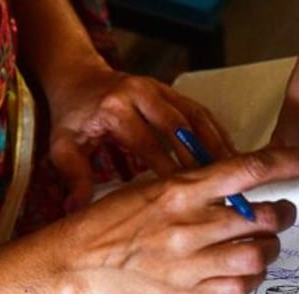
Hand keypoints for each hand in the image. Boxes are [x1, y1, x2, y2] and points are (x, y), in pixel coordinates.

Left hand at [46, 65, 233, 211]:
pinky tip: (231, 158)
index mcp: (114, 107)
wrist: (79, 78)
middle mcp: (141, 93)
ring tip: (235, 176)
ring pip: (198, 119)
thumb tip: (77, 209)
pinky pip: (203, 113)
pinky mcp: (174, 92)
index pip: (148, 143)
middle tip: (218, 190)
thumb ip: (74, 176)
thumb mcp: (64, 146)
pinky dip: (218, 135)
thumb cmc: (75, 116)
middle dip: (201, 161)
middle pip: (180, 129)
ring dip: (217, 147)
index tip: (184, 199)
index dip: (168, 171)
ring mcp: (161, 90)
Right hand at [54, 147, 298, 293]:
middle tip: (279, 214)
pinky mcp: (188, 293)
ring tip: (262, 244)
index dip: (294, 162)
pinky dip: (252, 278)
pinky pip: (241, 287)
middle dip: (282, 214)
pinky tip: (244, 269)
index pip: (252, 168)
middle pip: (263, 217)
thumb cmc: (116, 218)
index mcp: (182, 188)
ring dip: (270, 248)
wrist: (79, 259)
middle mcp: (189, 224)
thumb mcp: (155, 184)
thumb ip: (202, 185)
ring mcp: (189, 262)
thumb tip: (248, 184)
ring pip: (259, 254)